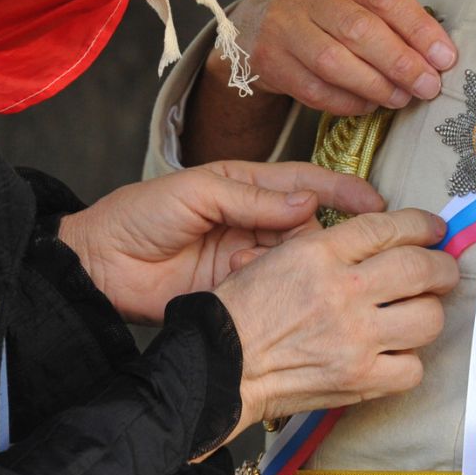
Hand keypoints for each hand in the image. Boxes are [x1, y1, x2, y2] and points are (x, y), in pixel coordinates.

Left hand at [57, 162, 384, 322]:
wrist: (99, 267)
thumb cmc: (139, 215)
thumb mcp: (196, 192)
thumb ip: (251, 197)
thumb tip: (307, 202)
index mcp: (247, 186)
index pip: (307, 183)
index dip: (344, 191)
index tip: (377, 203)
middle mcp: (255, 221)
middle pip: (311, 224)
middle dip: (333, 232)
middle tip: (357, 244)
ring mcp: (249, 258)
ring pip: (298, 259)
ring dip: (305, 263)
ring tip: (304, 267)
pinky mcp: (239, 291)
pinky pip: (275, 288)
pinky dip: (281, 288)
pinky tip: (276, 288)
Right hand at [214, 207, 458, 431]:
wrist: (220, 365)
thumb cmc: (242, 310)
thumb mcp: (278, 255)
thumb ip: (329, 243)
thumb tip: (381, 236)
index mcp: (319, 253)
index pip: (389, 227)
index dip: (422, 225)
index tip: (434, 229)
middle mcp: (343, 291)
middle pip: (421, 268)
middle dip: (442, 267)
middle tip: (443, 270)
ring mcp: (355, 339)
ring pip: (427, 318)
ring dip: (429, 313)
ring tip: (419, 311)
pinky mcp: (359, 380)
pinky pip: (412, 368)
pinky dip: (409, 361)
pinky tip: (396, 353)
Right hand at [227, 0, 457, 114]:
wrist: (253, 18)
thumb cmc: (322, 3)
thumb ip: (389, 10)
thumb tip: (437, 52)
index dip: (419, 29)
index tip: (445, 57)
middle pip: (360, 30)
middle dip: (401, 63)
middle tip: (429, 85)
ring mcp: (280, 24)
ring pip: (335, 63)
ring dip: (377, 86)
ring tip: (403, 98)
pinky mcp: (268, 60)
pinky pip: (315, 90)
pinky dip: (348, 102)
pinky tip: (370, 104)